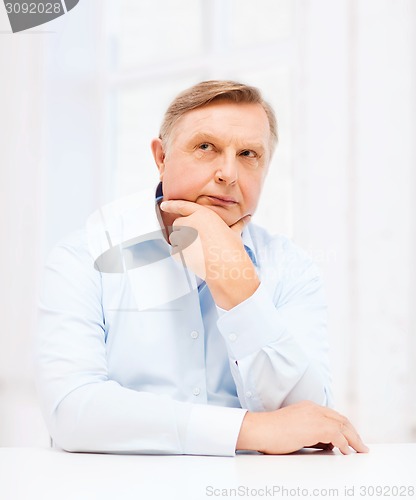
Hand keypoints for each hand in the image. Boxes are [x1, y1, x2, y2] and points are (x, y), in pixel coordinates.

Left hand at [160, 200, 257, 308]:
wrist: (226, 267)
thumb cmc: (231, 249)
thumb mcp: (234, 233)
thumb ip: (236, 225)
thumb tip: (246, 219)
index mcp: (202, 214)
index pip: (182, 206)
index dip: (172, 205)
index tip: (165, 204)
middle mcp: (190, 222)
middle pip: (178, 224)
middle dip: (185, 231)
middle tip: (198, 241)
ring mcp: (182, 236)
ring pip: (177, 238)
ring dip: (184, 243)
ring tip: (200, 251)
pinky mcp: (178, 251)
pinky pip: (176, 253)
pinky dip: (183, 256)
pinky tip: (196, 259)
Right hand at [236, 400, 368, 454]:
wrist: (260, 429)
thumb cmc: (271, 432)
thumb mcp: (295, 430)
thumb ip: (311, 433)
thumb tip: (327, 444)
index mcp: (308, 407)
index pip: (333, 415)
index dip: (345, 427)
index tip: (351, 438)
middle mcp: (313, 408)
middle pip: (341, 419)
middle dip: (353, 433)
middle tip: (361, 446)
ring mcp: (314, 416)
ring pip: (342, 425)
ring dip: (353, 439)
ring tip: (360, 449)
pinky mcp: (315, 426)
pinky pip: (337, 435)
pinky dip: (345, 443)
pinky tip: (346, 451)